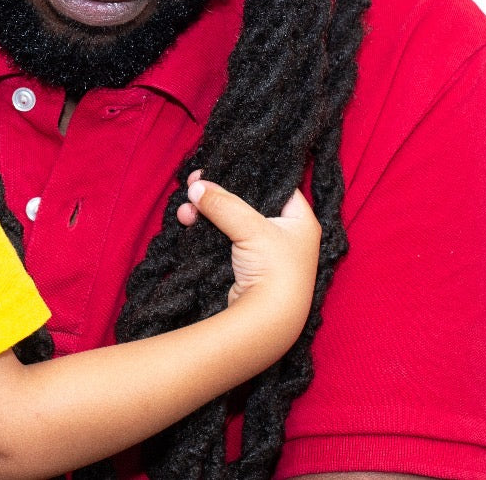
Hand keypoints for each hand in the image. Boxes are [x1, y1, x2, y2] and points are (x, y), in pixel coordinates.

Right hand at [176, 174, 319, 313]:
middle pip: (247, 201)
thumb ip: (224, 203)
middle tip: (195, 181)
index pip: (276, 185)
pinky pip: (221, 236)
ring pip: (229, 218)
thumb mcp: (251, 229)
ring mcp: (262, 249)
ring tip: (186, 208)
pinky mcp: (244, 263)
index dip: (251, 172)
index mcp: (299, 220)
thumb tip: (197, 186)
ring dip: (206, 211)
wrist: (266, 322)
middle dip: (219, 193)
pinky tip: (188, 221)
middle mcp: (283, 233)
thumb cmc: (274, 271)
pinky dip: (205, 228)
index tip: (225, 163)